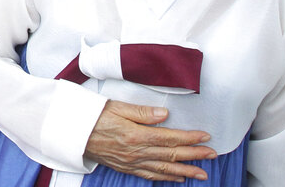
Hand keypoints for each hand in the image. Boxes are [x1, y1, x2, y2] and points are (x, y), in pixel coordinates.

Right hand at [85, 100, 215, 181]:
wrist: (72, 133)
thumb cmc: (92, 116)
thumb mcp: (116, 106)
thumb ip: (142, 112)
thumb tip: (164, 114)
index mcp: (135, 135)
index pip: (169, 138)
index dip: (189, 138)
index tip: (205, 136)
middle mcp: (136, 152)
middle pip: (171, 155)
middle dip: (194, 155)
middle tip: (212, 154)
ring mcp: (131, 162)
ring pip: (164, 169)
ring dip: (185, 171)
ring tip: (202, 173)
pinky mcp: (126, 168)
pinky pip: (150, 175)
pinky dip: (166, 178)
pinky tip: (177, 178)